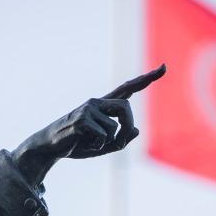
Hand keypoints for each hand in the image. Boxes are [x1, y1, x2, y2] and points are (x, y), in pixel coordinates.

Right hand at [12, 65, 165, 183]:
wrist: (50, 147)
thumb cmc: (77, 144)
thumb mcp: (104, 146)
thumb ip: (121, 140)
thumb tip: (137, 130)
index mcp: (104, 106)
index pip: (128, 88)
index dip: (146, 79)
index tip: (164, 68)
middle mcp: (97, 103)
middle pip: (126, 107)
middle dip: (128, 125)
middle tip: (120, 142)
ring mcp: (88, 108)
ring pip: (115, 126)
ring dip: (110, 141)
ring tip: (93, 144)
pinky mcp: (81, 119)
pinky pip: (103, 135)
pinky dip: (98, 145)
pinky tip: (84, 144)